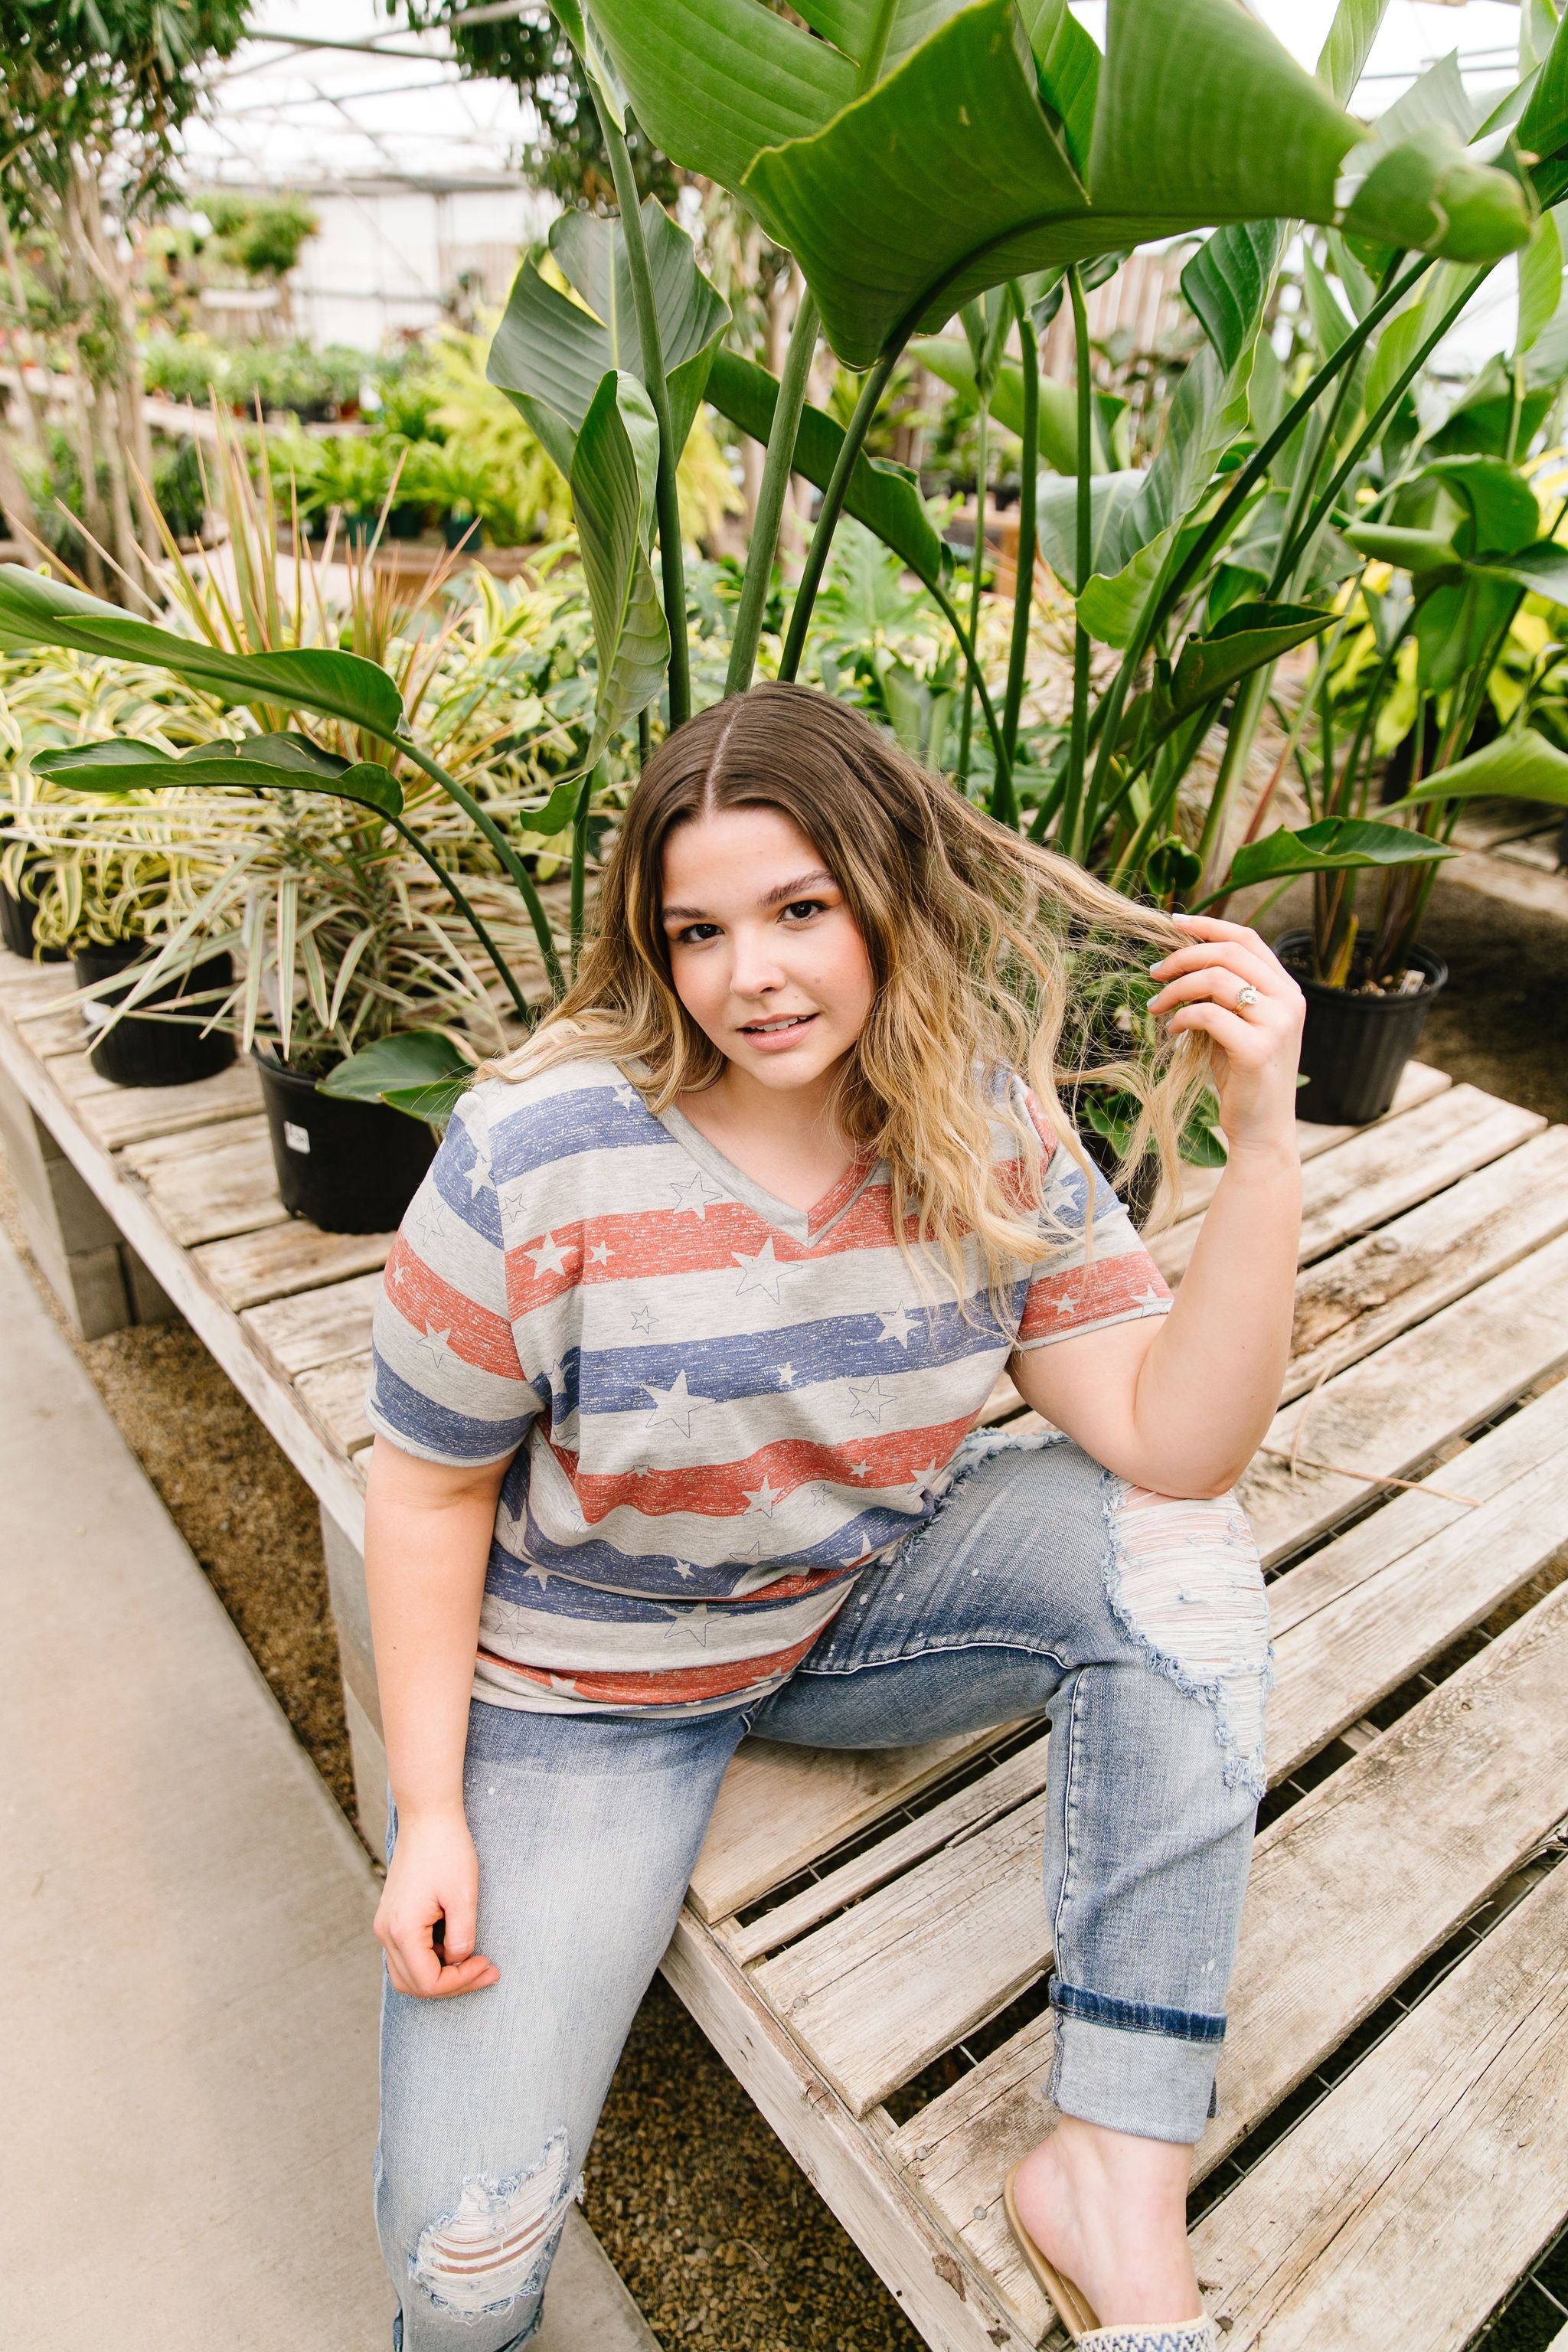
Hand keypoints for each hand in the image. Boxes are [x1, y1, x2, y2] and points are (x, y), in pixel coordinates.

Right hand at [374, 1801, 500, 1999]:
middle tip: (485, 1970)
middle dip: (452, 1983)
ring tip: (472, 1960)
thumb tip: (459, 1960)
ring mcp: (386, 1924)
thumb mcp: (463, 1896)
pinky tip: (455, 1945)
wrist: (427, 1817)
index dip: (461, 1981)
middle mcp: (386, 1932)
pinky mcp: (392, 1916)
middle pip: (414, 1984)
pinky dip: (430, 1959)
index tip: (487, 1964)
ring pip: (407, 1973)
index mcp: (402, 1930)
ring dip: (439, 1975)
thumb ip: (462, 1936)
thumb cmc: (447, 1850)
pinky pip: (407, 1953)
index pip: (428, 1982)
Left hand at [1147, 914, 1303, 1156]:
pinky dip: (1181, 1018)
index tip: (1173, 922)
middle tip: (1153, 972)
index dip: (1208, 925)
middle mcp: (1288, 1001)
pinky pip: (1207, 1015)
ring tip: (1156, 1007)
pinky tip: (1171, 1032)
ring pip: (1215, 980)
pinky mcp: (1257, 1050)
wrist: (1262, 1129)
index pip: (1247, 939)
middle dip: (1182, 957)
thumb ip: (1222, 993)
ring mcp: (1277, 1025)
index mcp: (1287, 989)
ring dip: (1176, 989)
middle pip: (1227, 953)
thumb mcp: (1236, 1025)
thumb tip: (1179, 959)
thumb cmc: (1243, 1076)